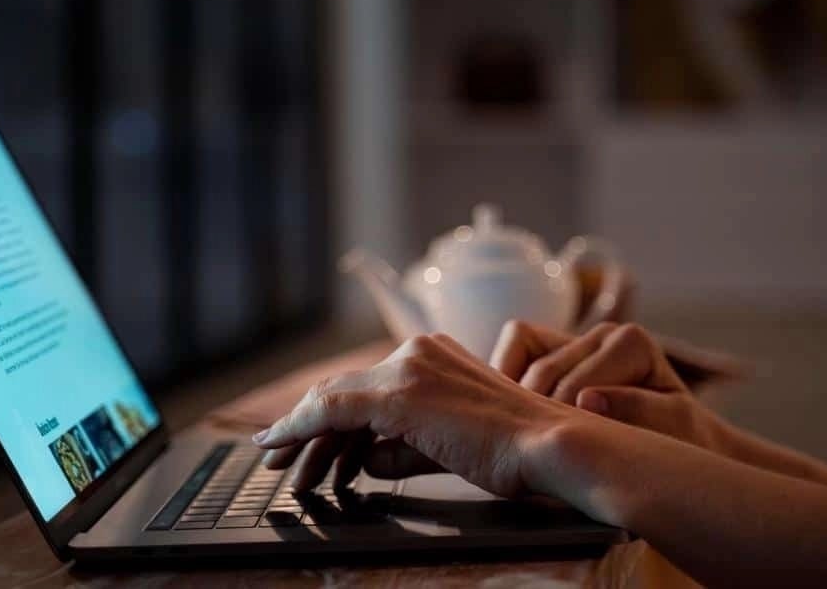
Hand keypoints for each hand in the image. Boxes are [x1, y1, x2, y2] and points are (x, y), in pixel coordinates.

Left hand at [253, 333, 585, 498]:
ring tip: (285, 473)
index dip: (329, 415)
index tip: (304, 441)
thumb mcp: (447, 446)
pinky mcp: (398, 395)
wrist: (546, 446)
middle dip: (308, 429)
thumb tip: (364, 462)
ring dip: (303, 439)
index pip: (367, 386)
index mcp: (433, 356)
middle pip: (345, 392)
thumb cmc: (513, 450)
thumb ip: (401, 448)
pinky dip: (298, 428)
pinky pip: (331, 409)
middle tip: (281, 461)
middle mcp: (416, 353)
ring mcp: (406, 370)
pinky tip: (279, 446)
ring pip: (333, 401)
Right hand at [490, 321, 724, 452]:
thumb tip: (588, 400)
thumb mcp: (672, 431)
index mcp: (630, 342)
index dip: (561, 424)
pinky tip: (515, 423)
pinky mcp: (548, 351)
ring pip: (519, 365)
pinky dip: (504, 386)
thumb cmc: (677, 440)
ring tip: (522, 442)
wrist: (679, 442)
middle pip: (542, 373)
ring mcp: (573, 340)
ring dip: (515, 403)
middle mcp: (600, 333)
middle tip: (533, 457)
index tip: (562, 460)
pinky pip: (510, 355)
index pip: (573, 384)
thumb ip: (638, 411)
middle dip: (534, 416)